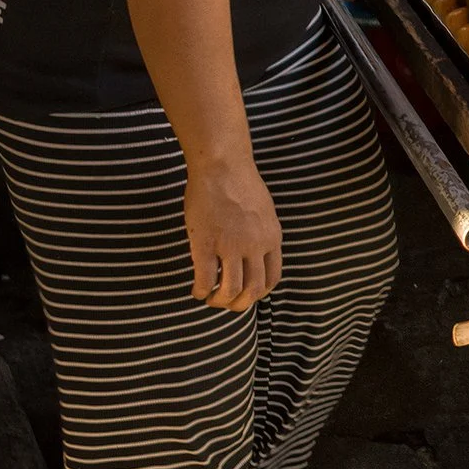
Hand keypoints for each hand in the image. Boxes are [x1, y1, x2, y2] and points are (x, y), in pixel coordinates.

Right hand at [187, 158, 280, 310]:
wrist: (222, 164)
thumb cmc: (240, 182)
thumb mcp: (264, 212)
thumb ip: (263, 234)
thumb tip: (257, 254)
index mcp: (272, 238)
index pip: (272, 279)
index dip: (259, 293)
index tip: (246, 294)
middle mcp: (255, 245)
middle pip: (253, 291)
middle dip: (239, 304)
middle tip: (225, 302)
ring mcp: (230, 245)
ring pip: (230, 290)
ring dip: (219, 301)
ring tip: (209, 298)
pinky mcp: (205, 242)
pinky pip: (205, 279)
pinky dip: (200, 290)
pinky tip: (196, 290)